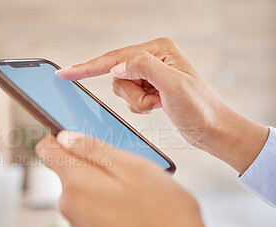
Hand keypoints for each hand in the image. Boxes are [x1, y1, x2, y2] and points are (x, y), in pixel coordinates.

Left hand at [36, 131, 225, 226]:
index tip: (82, 131)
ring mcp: (80, 222)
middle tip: (127, 158)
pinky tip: (136, 199)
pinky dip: (109, 193)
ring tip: (137, 183)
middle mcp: (70, 204)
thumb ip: (93, 149)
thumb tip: (64, 137)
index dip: (60, 134)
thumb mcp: (131, 167)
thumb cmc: (162, 214)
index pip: (47, 149)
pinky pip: (93, 201)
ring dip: (106, 176)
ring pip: (85, 183)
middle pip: (70, 166)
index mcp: (75, 184)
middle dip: (94, 157)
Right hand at [56, 38, 267, 173]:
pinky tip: (158, 105)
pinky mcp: (150, 87)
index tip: (65, 73)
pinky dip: (139, 106)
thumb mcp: (174, 86)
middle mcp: (153, 57)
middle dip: (132, 94)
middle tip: (153, 101)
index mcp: (158, 50)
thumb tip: (117, 67)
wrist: (211, 128)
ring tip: (158, 104)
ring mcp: (150, 73)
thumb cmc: (199, 108)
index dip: (88, 67)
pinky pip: (129, 97)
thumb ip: (144, 68)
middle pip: (117, 74)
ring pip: (121, 88)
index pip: (115, 58)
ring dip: (136, 102)